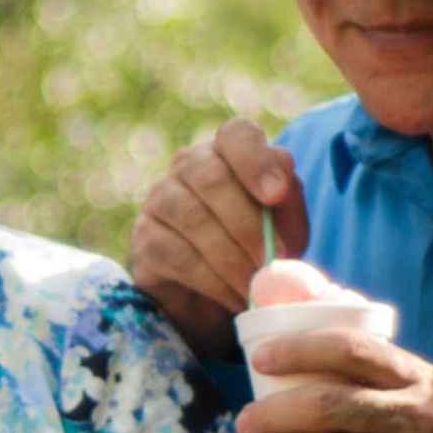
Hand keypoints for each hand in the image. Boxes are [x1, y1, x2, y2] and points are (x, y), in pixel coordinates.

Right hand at [129, 118, 307, 362]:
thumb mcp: (285, 227)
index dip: (255, 160)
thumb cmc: (256, 247)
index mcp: (228, 151)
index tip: (274, 194)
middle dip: (248, 226)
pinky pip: (178, 255)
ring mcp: (160, 197)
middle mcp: (189, 164)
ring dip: (232, 259)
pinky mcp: (144, 237)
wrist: (215, 294)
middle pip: (212, 179)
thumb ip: (288, 199)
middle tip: (272, 262)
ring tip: (256, 287)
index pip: (236, 134)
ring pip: (193, 219)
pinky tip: (235, 298)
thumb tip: (281, 171)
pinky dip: (214, 282)